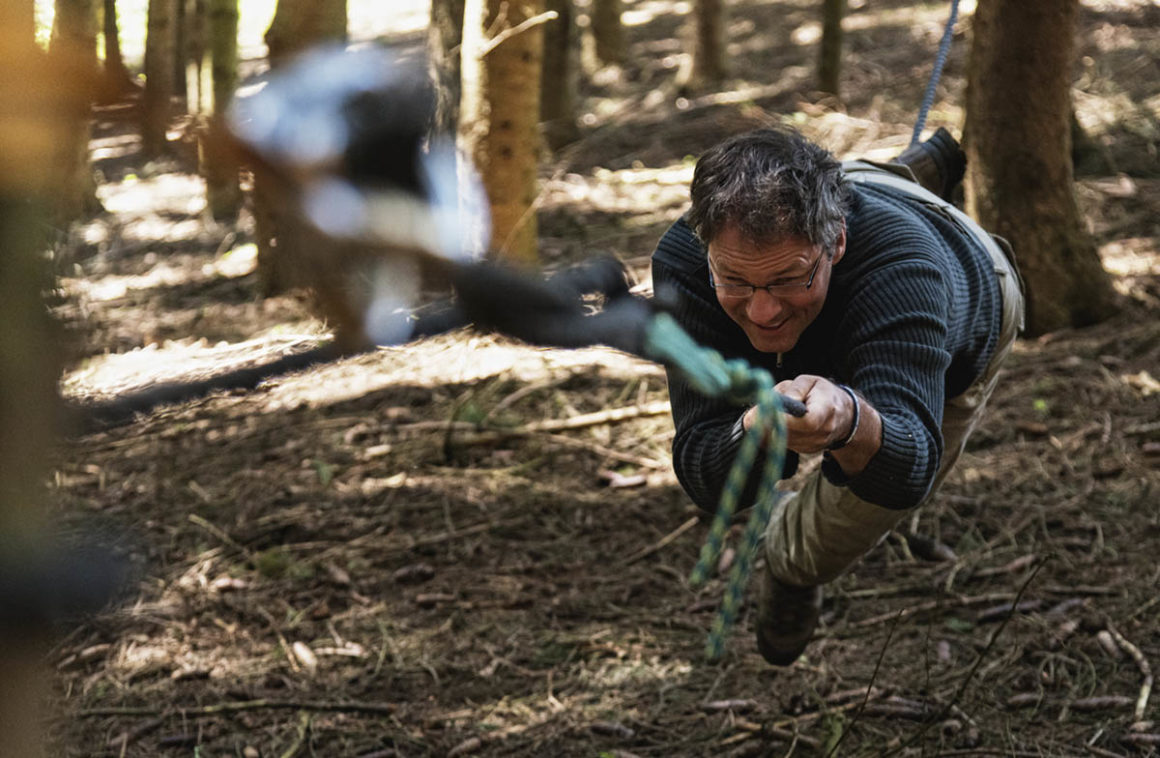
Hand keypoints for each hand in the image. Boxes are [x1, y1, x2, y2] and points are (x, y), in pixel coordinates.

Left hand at [742, 375, 856, 453]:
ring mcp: (815, 445)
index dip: (785, 420)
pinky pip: (785, 444)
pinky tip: (773, 424)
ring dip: (768, 429)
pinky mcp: (806, 451)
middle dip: (767, 425)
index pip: (808, 421)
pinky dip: (774, 435)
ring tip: (762, 415)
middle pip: (791, 433)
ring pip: (785, 440)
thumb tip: (775, 401)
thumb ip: (793, 389)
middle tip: (749, 417)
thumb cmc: (823, 394)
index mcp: (826, 409)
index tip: (765, 413)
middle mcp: (823, 431)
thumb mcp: (810, 381)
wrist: (843, 415)